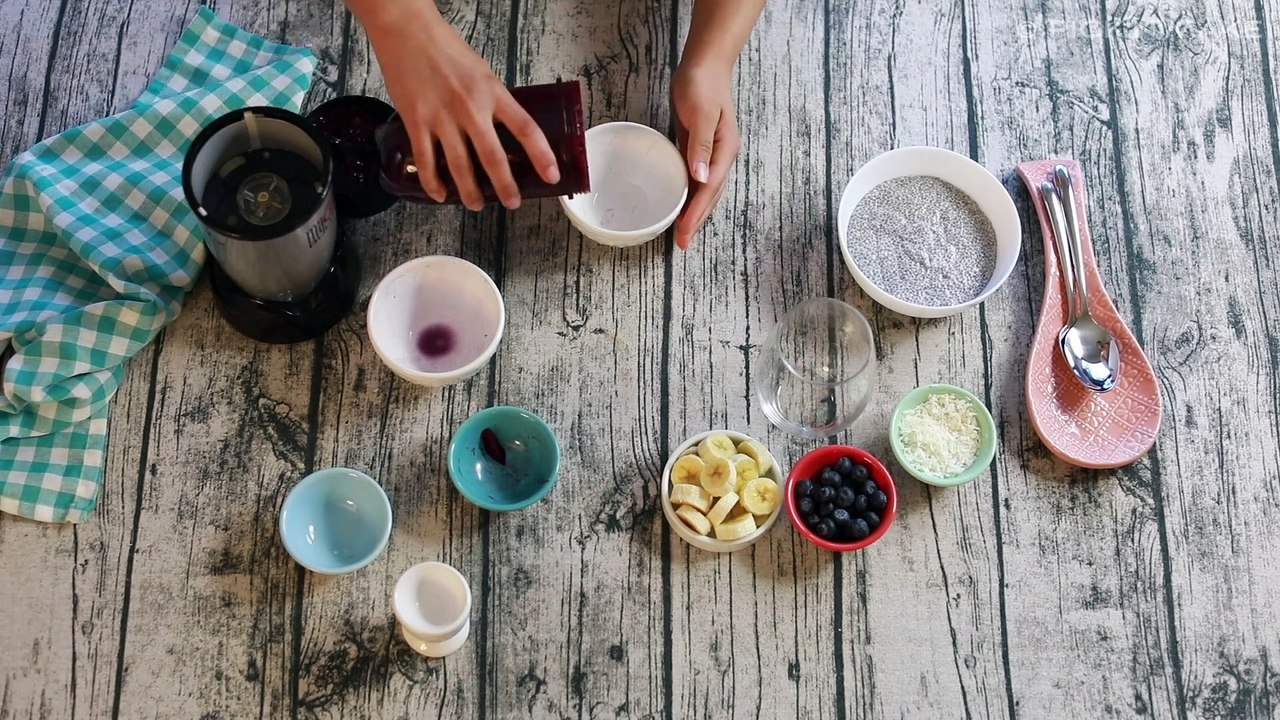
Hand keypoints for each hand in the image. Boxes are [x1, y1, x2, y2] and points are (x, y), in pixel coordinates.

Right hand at [362, 5, 558, 209]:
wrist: (407, 31)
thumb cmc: (445, 48)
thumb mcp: (481, 71)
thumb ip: (492, 100)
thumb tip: (501, 130)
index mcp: (492, 92)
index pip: (525, 128)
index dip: (541, 155)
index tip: (551, 176)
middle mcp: (470, 108)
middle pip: (493, 157)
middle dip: (505, 186)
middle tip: (512, 202)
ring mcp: (442, 117)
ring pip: (460, 166)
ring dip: (470, 191)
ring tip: (476, 205)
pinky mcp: (416, 121)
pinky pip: (427, 161)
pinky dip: (433, 182)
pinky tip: (440, 194)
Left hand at [671, 63, 740, 249]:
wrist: (704, 64)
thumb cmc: (703, 84)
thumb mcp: (702, 113)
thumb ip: (702, 145)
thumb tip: (701, 177)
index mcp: (725, 150)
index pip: (709, 189)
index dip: (697, 212)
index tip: (684, 231)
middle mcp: (721, 156)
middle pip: (710, 196)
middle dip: (697, 220)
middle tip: (682, 244)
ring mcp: (711, 153)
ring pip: (704, 190)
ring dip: (694, 211)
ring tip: (682, 232)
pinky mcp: (699, 148)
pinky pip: (695, 179)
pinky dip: (689, 194)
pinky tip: (680, 203)